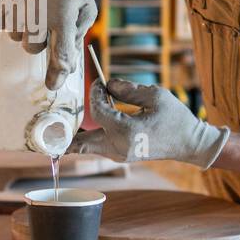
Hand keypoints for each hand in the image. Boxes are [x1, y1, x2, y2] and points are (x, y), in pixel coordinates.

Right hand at [0, 0, 96, 88]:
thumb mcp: (86, 5)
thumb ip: (77, 34)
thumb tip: (66, 64)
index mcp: (63, 12)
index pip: (60, 52)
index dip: (56, 73)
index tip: (52, 85)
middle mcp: (38, 8)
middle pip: (32, 48)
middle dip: (40, 41)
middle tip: (46, 20)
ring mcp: (17, 2)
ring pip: (16, 38)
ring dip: (25, 30)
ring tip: (35, 7)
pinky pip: (2, 24)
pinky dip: (12, 19)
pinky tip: (23, 2)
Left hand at [69, 78, 230, 168]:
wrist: (190, 144)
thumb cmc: (176, 118)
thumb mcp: (155, 96)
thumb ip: (128, 89)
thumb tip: (107, 84)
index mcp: (127, 131)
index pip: (98, 111)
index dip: (95, 94)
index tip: (99, 83)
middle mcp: (119, 147)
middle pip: (81, 144)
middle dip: (65, 134)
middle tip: (49, 125)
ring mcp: (120, 155)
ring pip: (88, 148)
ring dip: (76, 135)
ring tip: (62, 127)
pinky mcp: (122, 156)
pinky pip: (98, 148)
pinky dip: (88, 138)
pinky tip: (82, 130)